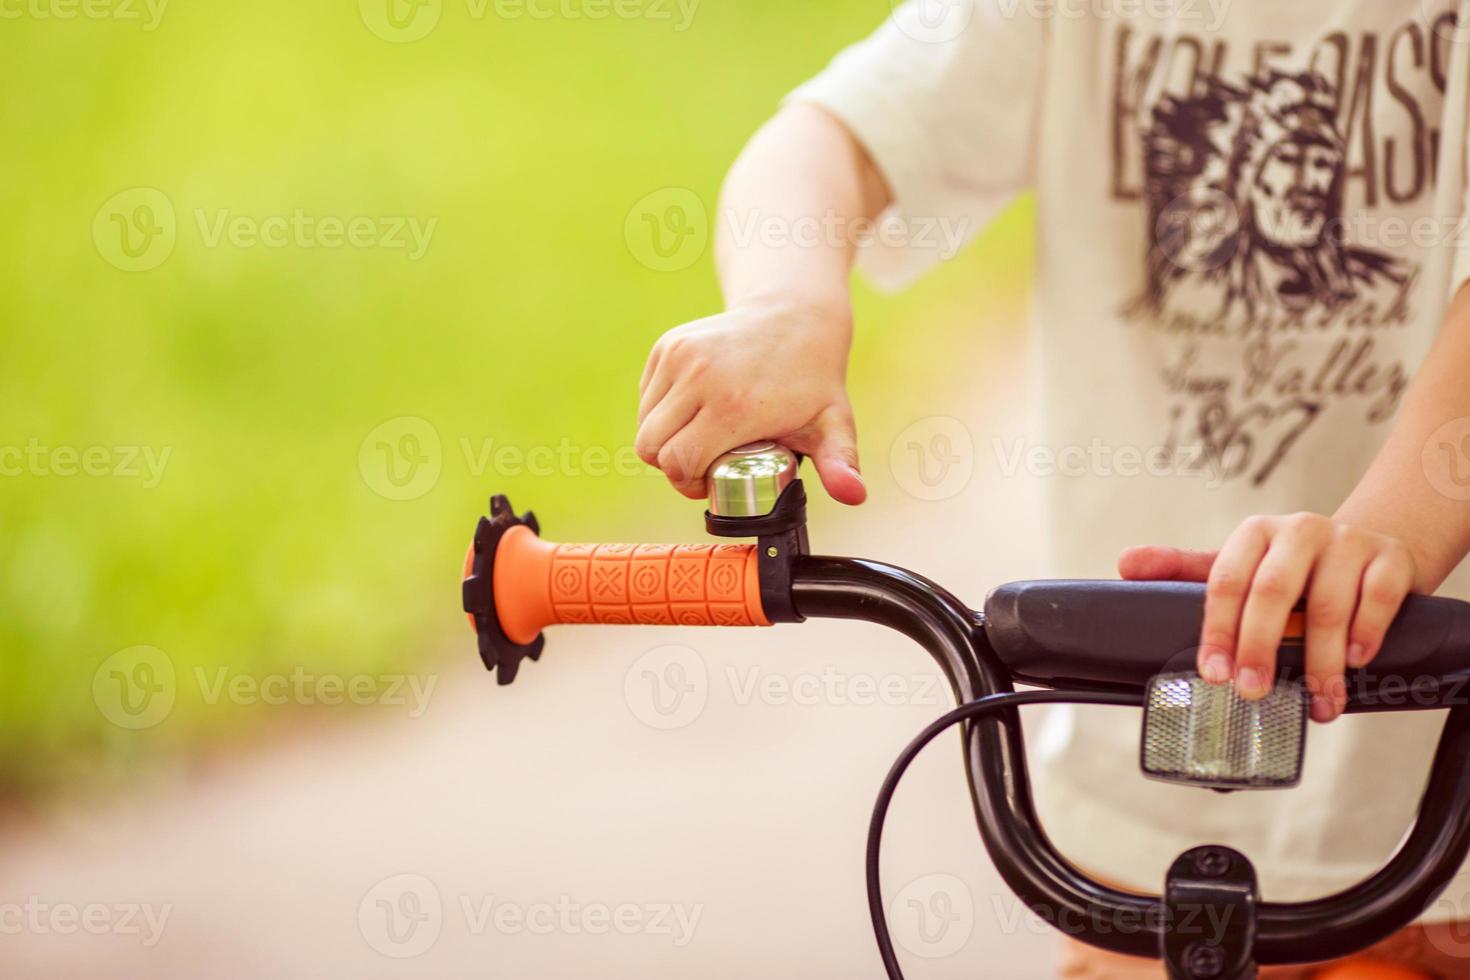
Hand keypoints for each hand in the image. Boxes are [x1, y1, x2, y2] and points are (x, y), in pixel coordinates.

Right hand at [635, 300, 866, 503]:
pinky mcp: (667, 346)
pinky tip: (693, 411)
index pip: (679, 462)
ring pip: (645, 424)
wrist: (794, 312)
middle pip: (652, 447)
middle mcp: (699, 378)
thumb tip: (855, 496)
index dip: (688, 482)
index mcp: (733, 405)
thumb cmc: (812, 376)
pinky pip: (647, 398)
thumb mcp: (832, 422)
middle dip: (672, 466)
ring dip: (664, 440)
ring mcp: (679, 357)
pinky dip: (660, 413)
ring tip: (697, 439)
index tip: (708, 482)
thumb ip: (841, 463)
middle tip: (701, 464)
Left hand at [1120, 513, 1418, 722]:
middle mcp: (1299, 531)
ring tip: (1316, 701)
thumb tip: (1126, 565)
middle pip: (1271, 592)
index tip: (1212, 674)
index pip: (1225, 581)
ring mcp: (1348, 543)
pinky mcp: (1391, 559)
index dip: (1217, 630)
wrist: (1371, 549)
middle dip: (1258, 648)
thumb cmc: (1293, 569)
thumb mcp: (1240, 565)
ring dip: (1321, 661)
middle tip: (1252, 693)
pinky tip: (1356, 663)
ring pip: (1328, 605)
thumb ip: (1184, 570)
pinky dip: (1365, 634)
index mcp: (1255, 534)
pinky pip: (1377, 598)